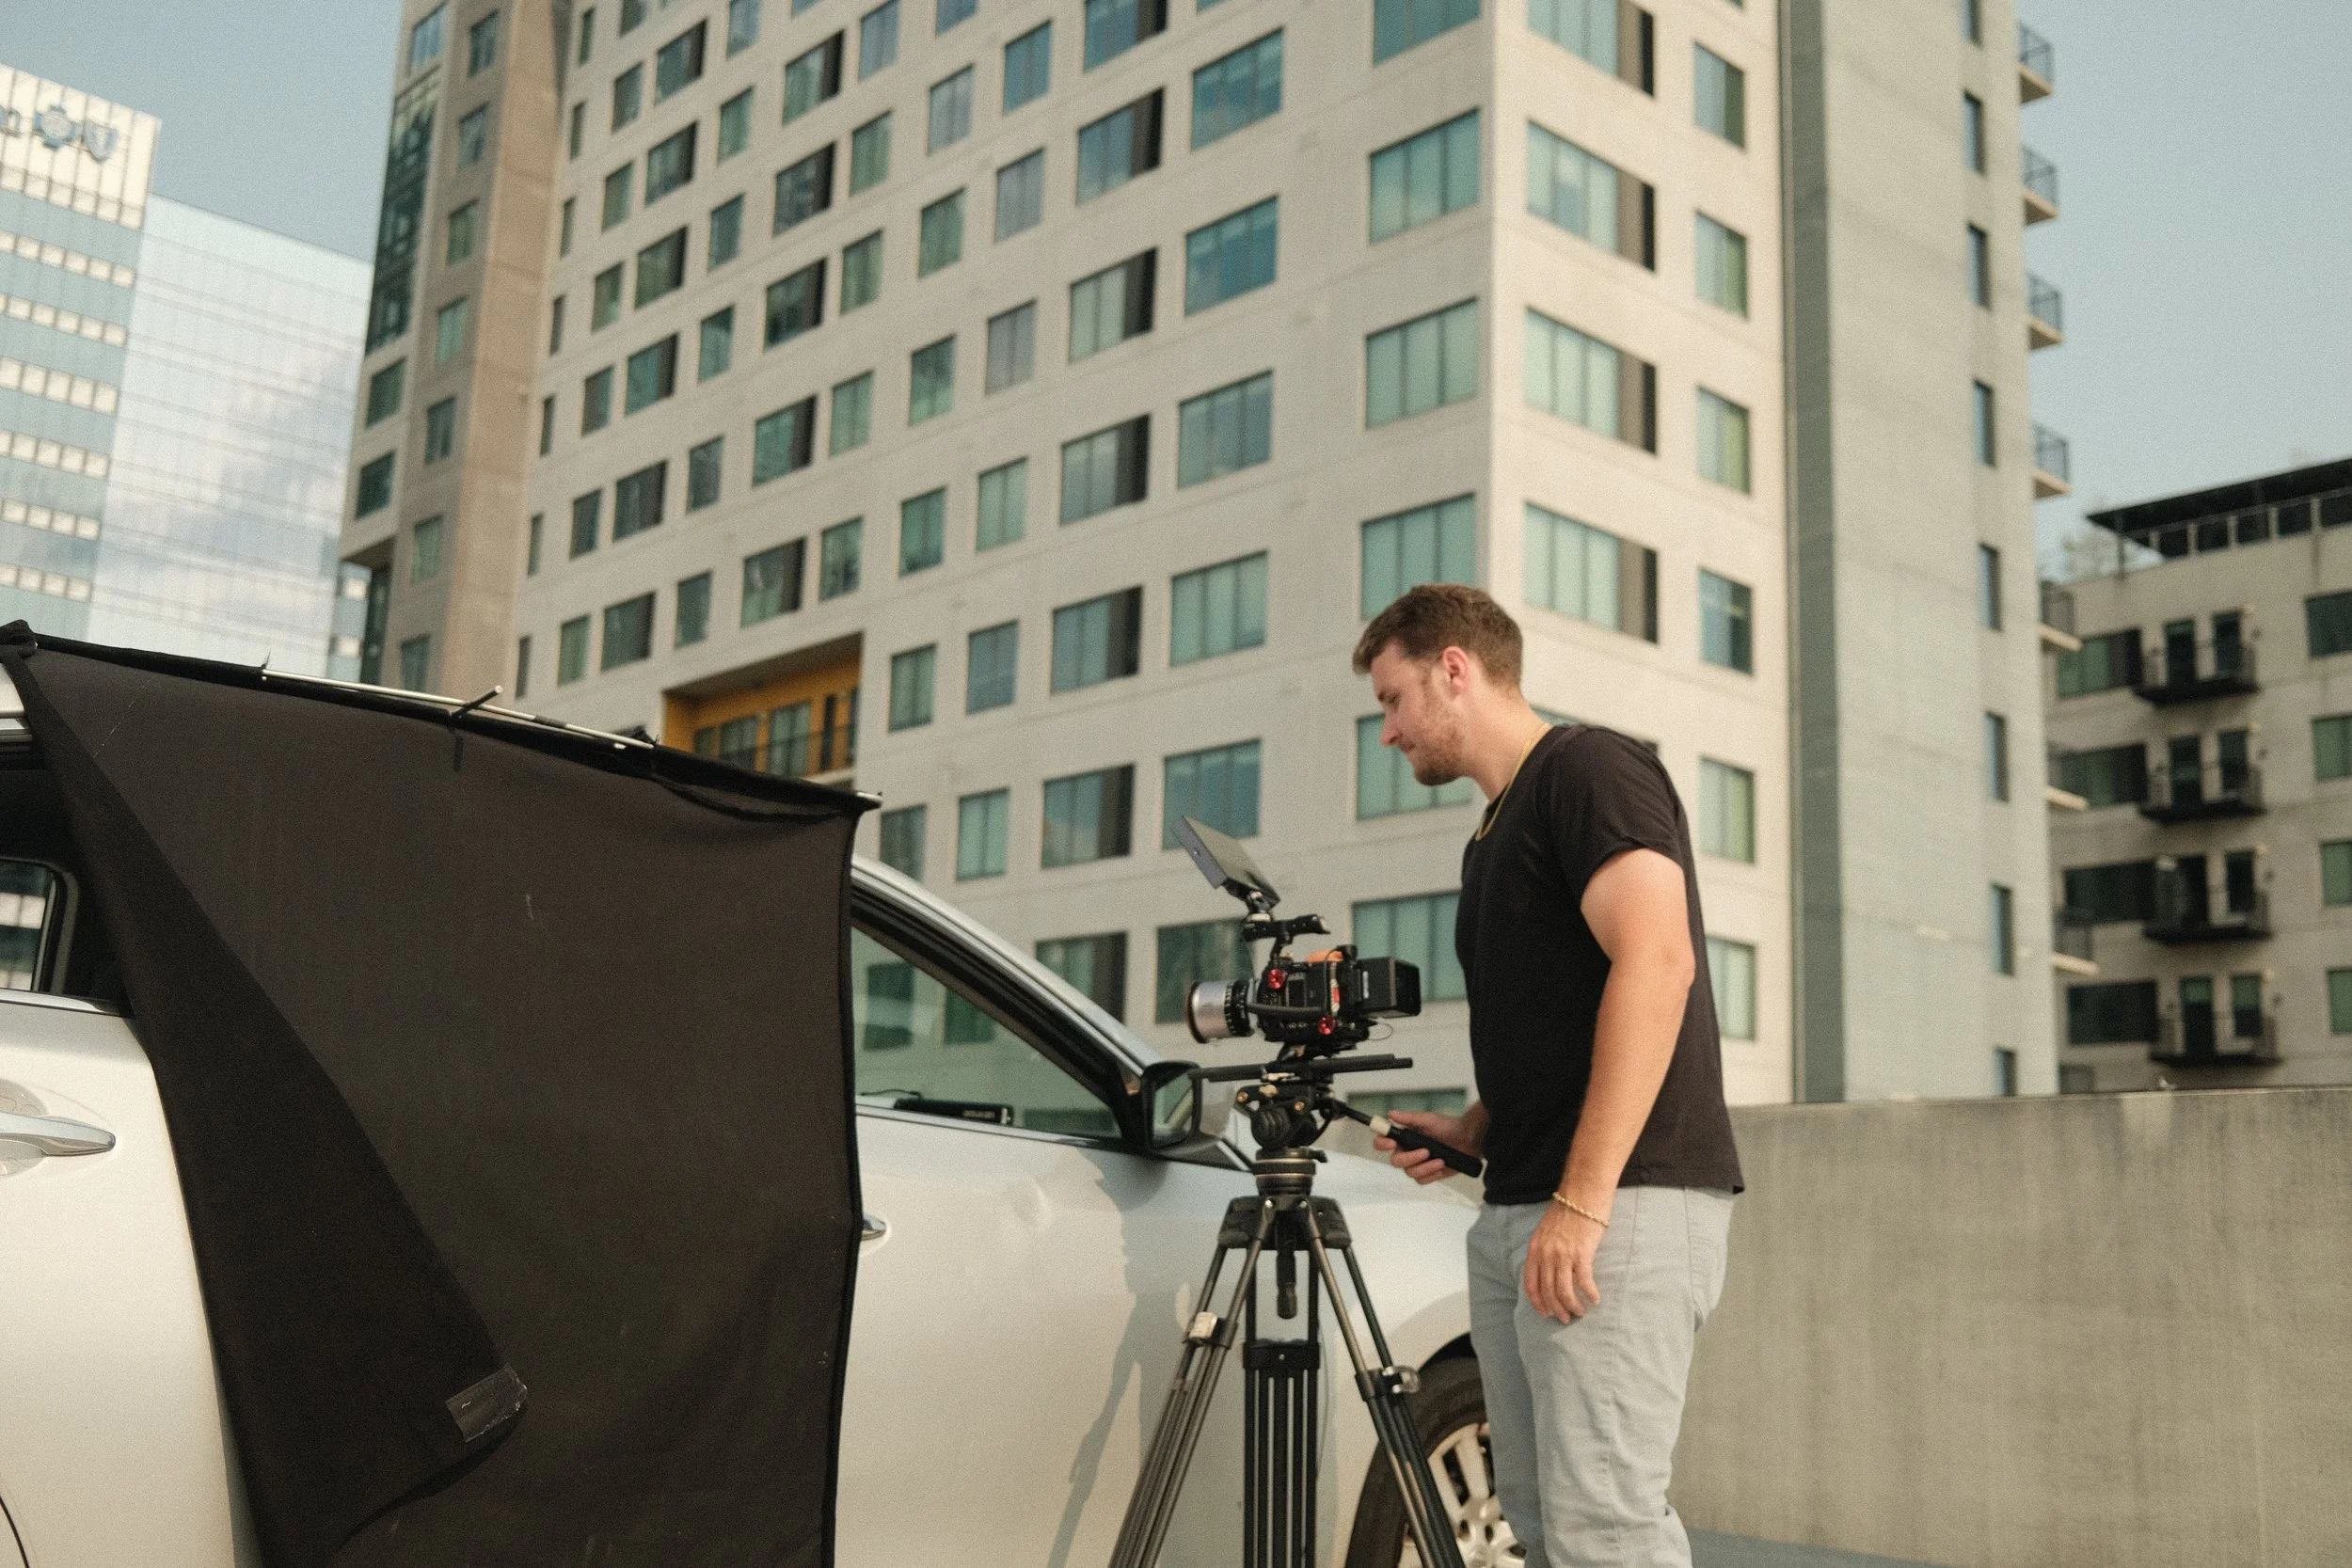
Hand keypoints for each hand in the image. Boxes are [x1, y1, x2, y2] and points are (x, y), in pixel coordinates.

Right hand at [1373, 1108, 1482, 1185]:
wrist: (1468, 1139)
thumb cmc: (1448, 1126)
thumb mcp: (1429, 1119)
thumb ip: (1409, 1118)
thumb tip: (1390, 1114)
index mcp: (1404, 1137)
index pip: (1383, 1141)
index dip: (1382, 1143)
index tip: (1391, 1143)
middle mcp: (1407, 1151)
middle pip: (1395, 1161)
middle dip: (1410, 1158)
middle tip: (1425, 1151)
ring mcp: (1417, 1164)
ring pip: (1410, 1173)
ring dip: (1425, 1167)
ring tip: (1440, 1159)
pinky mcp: (1428, 1174)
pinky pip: (1422, 1180)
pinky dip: (1431, 1174)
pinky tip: (1441, 1166)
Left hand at [1521, 1201, 1604, 1323]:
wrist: (1582, 1193)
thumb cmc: (1568, 1210)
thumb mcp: (1546, 1230)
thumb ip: (1545, 1249)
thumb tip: (1551, 1270)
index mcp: (1535, 1249)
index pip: (1530, 1283)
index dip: (1537, 1302)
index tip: (1545, 1313)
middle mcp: (1546, 1254)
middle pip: (1548, 1291)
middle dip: (1556, 1309)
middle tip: (1566, 1318)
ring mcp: (1562, 1255)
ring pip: (1564, 1291)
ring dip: (1573, 1306)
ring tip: (1581, 1312)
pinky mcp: (1581, 1254)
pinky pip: (1583, 1282)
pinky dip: (1589, 1294)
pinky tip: (1594, 1299)